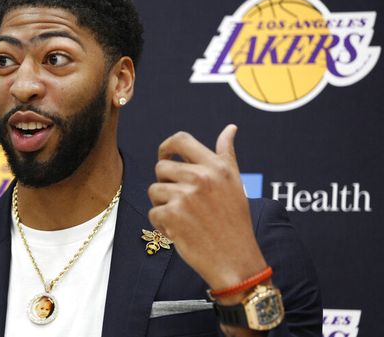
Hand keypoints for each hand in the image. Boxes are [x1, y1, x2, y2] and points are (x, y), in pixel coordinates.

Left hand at [147, 124, 266, 290]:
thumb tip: (230, 128)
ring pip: (154, 190)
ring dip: (163, 205)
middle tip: (182, 202)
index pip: (181, 140)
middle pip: (161, 167)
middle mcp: (201, 177)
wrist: (235, 260)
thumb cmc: (234, 222)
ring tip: (184, 218)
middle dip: (165, 184)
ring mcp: (185, 196)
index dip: (167, 146)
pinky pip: (153, 212)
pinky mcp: (172, 215)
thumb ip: (226, 155)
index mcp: (216, 166)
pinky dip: (162, 224)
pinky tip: (180, 232)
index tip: (165, 156)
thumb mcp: (235, 184)